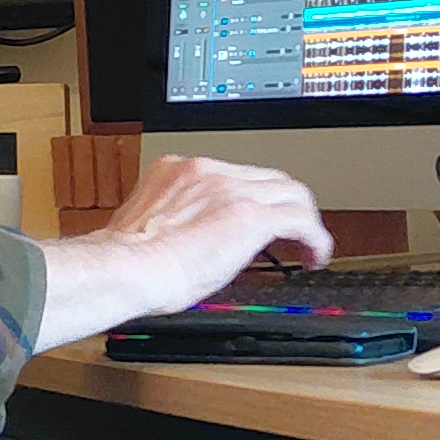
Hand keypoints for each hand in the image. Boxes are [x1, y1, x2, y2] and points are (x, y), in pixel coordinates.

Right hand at [32, 157, 333, 350]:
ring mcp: (230, 190)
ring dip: (303, 219)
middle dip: (282, 204)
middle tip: (288, 231)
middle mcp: (206, 171)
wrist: (125, 268)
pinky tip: (315, 256)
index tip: (251, 216)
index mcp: (176, 171)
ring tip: (307, 245)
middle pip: (267, 176)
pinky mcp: (250, 216)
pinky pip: (300, 220)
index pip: (231, 174)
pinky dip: (315, 239)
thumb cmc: (123, 261)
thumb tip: (186, 242)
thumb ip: (172, 221)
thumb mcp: (146, 226)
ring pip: (290, 192)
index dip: (250, 196)